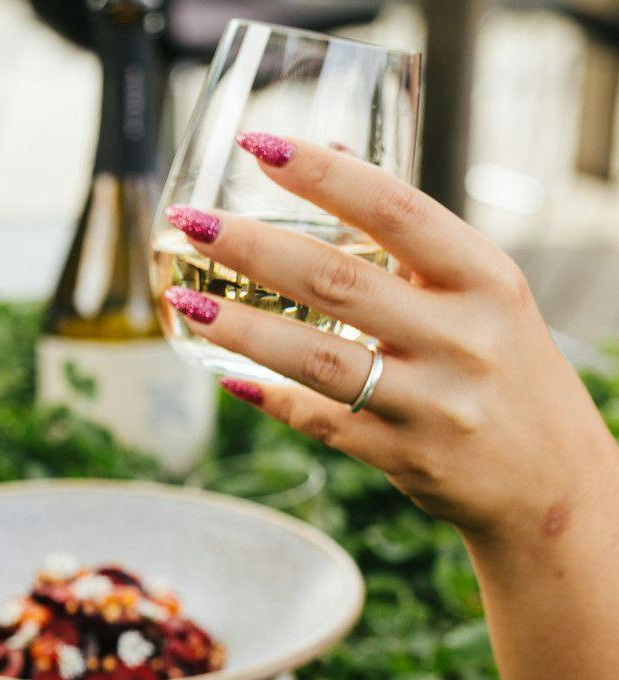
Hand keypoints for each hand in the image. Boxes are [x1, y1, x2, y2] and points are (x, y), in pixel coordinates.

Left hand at [159, 135, 617, 546]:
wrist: (553, 478)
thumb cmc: (503, 364)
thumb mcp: (482, 291)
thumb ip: (410, 236)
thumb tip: (332, 153)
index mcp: (485, 277)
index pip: (394, 209)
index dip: (322, 175)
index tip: (258, 146)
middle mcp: (462, 334)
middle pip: (335, 280)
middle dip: (251, 248)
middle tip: (189, 222)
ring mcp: (433, 400)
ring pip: (315, 357)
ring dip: (238, 328)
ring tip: (182, 302)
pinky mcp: (405, 457)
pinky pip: (320, 421)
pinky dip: (268, 398)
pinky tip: (224, 376)